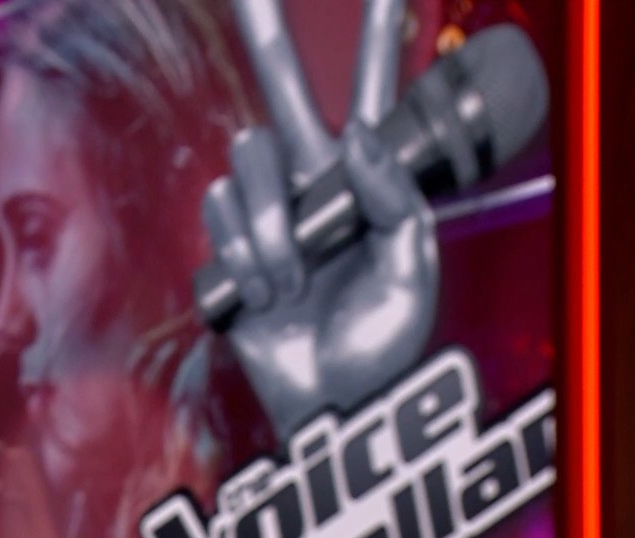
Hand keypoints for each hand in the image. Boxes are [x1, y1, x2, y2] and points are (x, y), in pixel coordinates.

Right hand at [205, 0, 436, 438]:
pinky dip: (247, 261)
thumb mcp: (412, 268)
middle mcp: (313, 183)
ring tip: (291, 283)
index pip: (371, 90)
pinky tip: (268, 296)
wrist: (331, 403)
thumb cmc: (381, 342)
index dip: (372, 29)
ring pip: (249, 168)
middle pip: (281, 90)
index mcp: (365, 179)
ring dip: (271, 230)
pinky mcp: (226, 249)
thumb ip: (393, 197)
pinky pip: (221, 219)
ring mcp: (266, 214)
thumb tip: (357, 136)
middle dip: (265, 31)